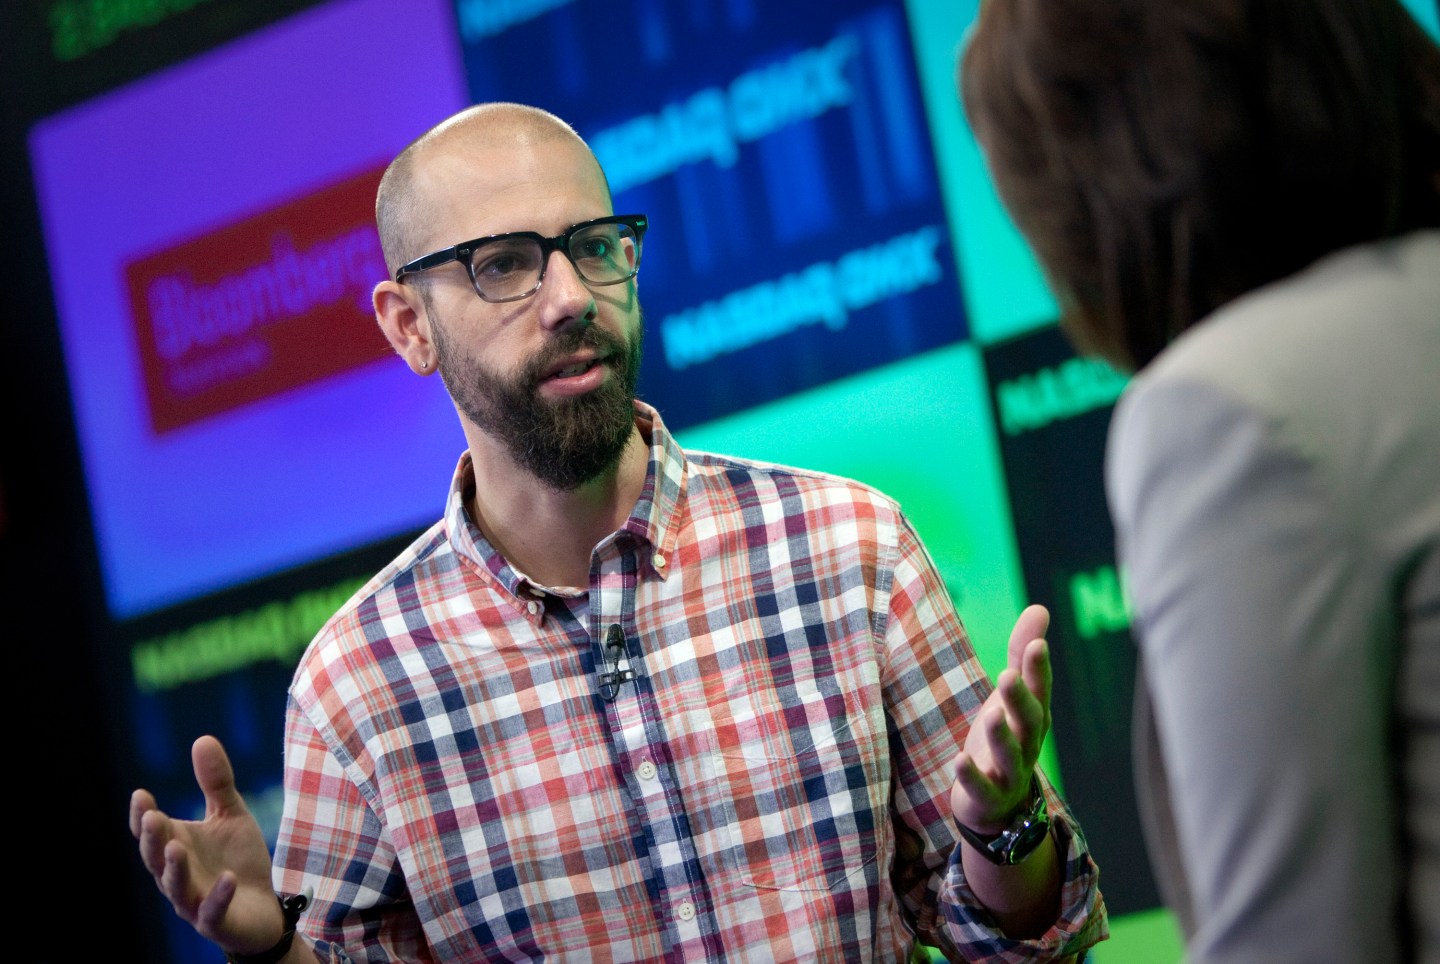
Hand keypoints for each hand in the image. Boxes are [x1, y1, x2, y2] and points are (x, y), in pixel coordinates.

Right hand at [130, 736, 286, 954]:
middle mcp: (177, 875)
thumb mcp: (231, 815)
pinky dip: (217, 896)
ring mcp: (194, 901)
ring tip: (176, 848)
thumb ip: (216, 782)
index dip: (142, 816)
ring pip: (176, 887)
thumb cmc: (237, 860)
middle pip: (156, 859)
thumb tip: (202, 738)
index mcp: (176, 846)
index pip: (151, 832)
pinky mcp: (216, 922)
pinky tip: (227, 879)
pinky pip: (212, 912)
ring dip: (174, 868)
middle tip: (152, 818)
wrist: (263, 906)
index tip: (141, 795)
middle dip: (152, 839)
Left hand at [949, 604, 1052, 831]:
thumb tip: (1041, 607)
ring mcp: (1010, 773)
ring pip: (1010, 756)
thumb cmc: (1006, 736)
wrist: (997, 803)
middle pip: (1029, 721)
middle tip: (1009, 675)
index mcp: (1033, 717)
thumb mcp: (1012, 694)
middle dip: (1021, 699)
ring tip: (992, 715)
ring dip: (1002, 736)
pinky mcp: (988, 796)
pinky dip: (972, 776)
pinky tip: (959, 760)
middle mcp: (1028, 745)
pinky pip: (982, 788)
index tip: (1037, 645)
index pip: (1039, 690)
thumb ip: (1021, 653)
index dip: (1038, 669)